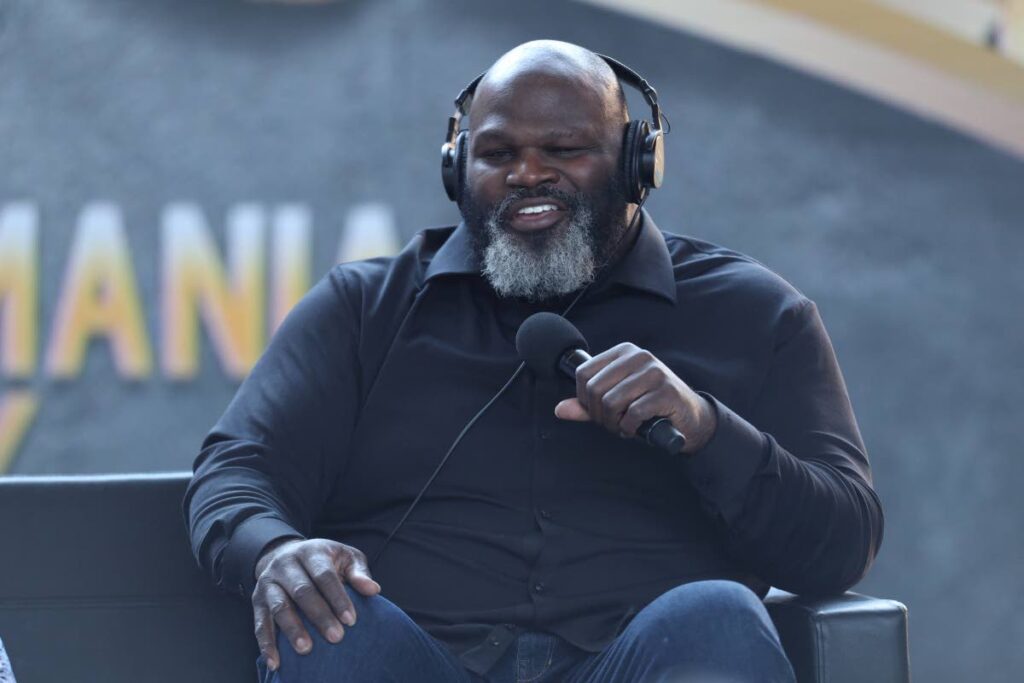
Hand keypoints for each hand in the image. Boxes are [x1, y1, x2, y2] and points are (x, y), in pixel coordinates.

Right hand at [252, 538, 380, 670]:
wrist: (284, 553)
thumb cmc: (323, 559)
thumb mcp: (344, 557)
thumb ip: (358, 573)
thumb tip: (373, 590)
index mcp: (311, 552)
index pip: (324, 575)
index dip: (337, 597)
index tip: (351, 620)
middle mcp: (286, 564)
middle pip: (302, 591)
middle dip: (319, 616)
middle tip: (336, 637)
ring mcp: (268, 582)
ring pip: (279, 606)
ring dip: (293, 630)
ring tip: (306, 649)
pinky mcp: (257, 600)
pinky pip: (260, 623)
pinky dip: (266, 644)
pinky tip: (275, 662)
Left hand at [554, 342, 716, 453]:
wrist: (690, 418)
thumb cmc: (650, 407)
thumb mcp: (615, 402)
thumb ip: (587, 405)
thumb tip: (559, 410)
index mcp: (623, 352)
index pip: (583, 373)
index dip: (584, 399)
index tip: (597, 412)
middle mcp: (639, 356)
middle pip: (595, 389)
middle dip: (598, 415)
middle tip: (612, 423)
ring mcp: (655, 371)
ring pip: (611, 402)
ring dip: (613, 423)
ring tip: (624, 426)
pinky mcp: (666, 391)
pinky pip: (632, 413)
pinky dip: (629, 427)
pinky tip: (636, 428)